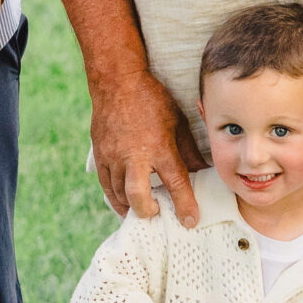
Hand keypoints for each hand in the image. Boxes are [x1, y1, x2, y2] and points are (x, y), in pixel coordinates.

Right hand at [91, 68, 202, 227]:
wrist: (116, 81)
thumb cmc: (151, 99)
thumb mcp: (178, 121)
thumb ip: (188, 149)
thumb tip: (202, 170)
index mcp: (159, 146)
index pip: (175, 183)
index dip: (185, 205)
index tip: (190, 221)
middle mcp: (134, 155)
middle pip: (138, 195)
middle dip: (148, 211)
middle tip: (158, 213)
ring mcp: (113, 156)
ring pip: (119, 193)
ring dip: (131, 206)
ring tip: (144, 209)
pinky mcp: (100, 155)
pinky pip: (105, 185)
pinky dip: (114, 198)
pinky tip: (123, 204)